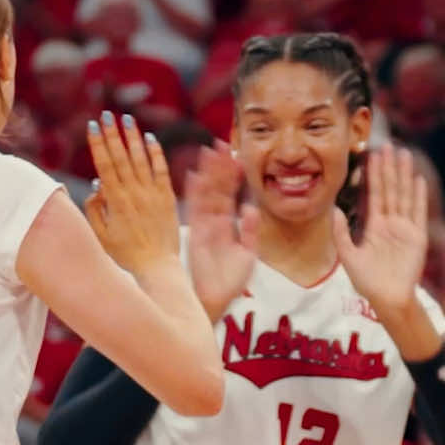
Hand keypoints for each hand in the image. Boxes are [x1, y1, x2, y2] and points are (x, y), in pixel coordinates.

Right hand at [85, 114, 178, 275]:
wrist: (156, 267)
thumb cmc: (126, 254)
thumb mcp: (101, 235)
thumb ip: (95, 209)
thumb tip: (96, 186)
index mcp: (115, 201)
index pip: (105, 165)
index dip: (98, 143)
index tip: (92, 126)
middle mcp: (134, 193)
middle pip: (121, 157)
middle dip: (112, 134)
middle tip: (106, 115)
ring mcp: (152, 194)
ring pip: (141, 159)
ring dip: (133, 137)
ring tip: (126, 119)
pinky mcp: (167, 198)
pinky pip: (161, 170)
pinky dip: (156, 153)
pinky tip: (150, 138)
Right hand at [186, 141, 259, 322]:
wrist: (215, 299)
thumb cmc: (230, 282)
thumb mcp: (247, 254)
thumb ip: (250, 231)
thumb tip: (250, 207)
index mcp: (227, 226)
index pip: (230, 196)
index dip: (233, 177)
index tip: (237, 158)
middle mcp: (214, 222)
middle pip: (216, 189)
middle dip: (219, 168)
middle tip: (222, 144)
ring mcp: (204, 226)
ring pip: (206, 194)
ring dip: (207, 174)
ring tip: (210, 151)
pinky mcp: (196, 234)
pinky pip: (195, 210)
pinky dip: (194, 193)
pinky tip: (195, 174)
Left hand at [332, 145, 427, 317]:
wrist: (388, 299)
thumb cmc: (368, 283)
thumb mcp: (348, 257)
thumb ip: (341, 234)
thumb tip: (333, 210)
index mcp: (375, 227)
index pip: (374, 195)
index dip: (373, 176)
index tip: (372, 156)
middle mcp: (391, 224)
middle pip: (390, 190)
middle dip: (389, 168)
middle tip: (388, 145)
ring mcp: (405, 229)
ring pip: (404, 196)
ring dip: (404, 175)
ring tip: (403, 154)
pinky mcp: (417, 237)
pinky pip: (417, 213)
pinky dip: (417, 197)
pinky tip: (417, 180)